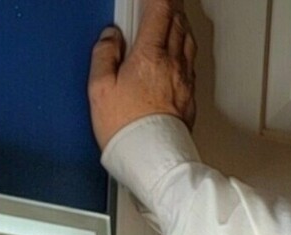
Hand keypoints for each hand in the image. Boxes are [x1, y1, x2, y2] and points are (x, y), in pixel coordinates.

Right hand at [89, 0, 196, 153]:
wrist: (153, 162)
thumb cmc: (128, 131)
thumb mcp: (100, 90)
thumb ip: (104, 56)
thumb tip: (110, 38)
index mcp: (150, 56)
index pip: (159, 11)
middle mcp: (172, 65)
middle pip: (177, 22)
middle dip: (170, 7)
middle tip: (162, 3)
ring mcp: (184, 83)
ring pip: (187, 41)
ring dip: (180, 26)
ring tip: (172, 21)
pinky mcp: (190, 100)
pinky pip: (190, 65)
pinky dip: (184, 51)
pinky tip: (177, 55)